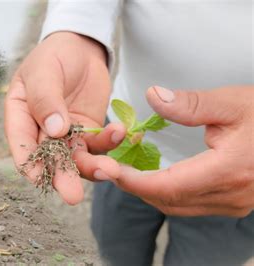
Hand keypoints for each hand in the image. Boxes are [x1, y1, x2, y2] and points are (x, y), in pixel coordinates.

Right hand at [5, 31, 124, 204]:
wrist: (81, 47)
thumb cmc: (55, 55)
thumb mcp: (44, 71)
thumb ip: (45, 98)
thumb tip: (54, 130)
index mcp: (20, 116)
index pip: (21, 144)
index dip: (28, 163)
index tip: (38, 179)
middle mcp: (41, 131)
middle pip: (50, 159)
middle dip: (62, 177)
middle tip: (72, 196)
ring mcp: (66, 134)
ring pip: (76, 158)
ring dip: (92, 167)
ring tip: (110, 170)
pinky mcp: (88, 132)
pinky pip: (98, 144)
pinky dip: (110, 143)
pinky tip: (120, 132)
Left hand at [114, 86, 253, 216]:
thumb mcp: (234, 102)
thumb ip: (192, 103)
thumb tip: (152, 96)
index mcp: (228, 171)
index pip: (167, 186)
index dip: (132, 181)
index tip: (106, 169)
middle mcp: (231, 195)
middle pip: (167, 200)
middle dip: (134, 186)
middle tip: (108, 167)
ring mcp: (234, 203)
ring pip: (177, 206)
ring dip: (148, 191)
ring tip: (125, 171)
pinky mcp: (234, 203)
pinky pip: (190, 205)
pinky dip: (166, 193)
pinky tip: (154, 177)